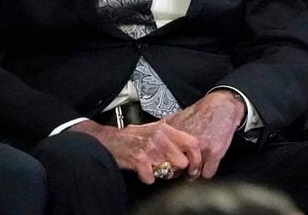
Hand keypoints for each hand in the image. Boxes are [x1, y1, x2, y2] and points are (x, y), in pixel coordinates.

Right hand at [69, 120, 201, 184]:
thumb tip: (191, 148)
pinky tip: (143, 171)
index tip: (194, 167)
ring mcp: (150, 149)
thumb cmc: (134, 136)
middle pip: (182, 161)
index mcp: (167, 129)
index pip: (193, 143)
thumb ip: (173, 136)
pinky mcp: (140, 161)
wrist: (111, 140)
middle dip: (177, 169)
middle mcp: (161, 138)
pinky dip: (147, 178)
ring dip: (162, 174)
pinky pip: (152, 179)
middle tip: (169, 169)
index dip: (196, 158)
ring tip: (155, 168)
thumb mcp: (156, 129)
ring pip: (169, 171)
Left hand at [164, 91, 245, 178]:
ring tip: (195, 167)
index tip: (169, 165)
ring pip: (193, 174)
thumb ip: (166, 129)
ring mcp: (201, 150)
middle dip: (180, 171)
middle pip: (178, 170)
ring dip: (194, 173)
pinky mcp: (215, 153)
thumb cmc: (201, 112)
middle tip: (183, 167)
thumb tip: (152, 135)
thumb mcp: (177, 116)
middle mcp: (186, 144)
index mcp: (175, 136)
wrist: (222, 107)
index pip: (164, 160)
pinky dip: (208, 171)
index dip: (167, 164)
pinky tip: (207, 164)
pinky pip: (207, 174)